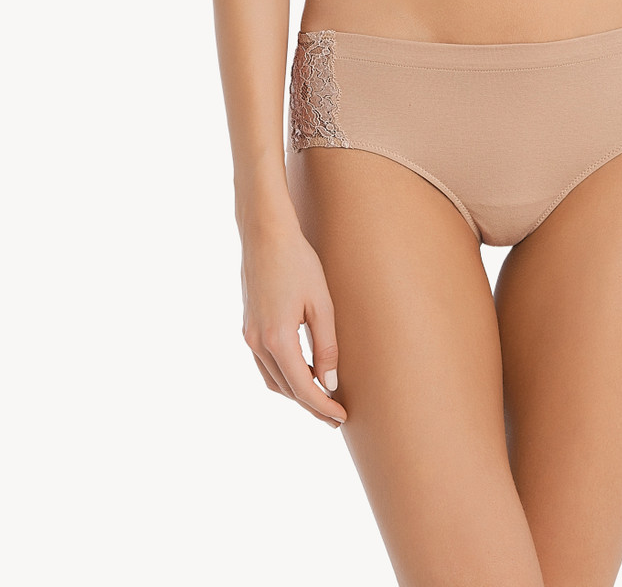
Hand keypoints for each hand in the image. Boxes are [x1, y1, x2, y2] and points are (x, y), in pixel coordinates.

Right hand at [240, 219, 347, 426]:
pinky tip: (302, 372)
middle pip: (286, 389)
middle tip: (335, 417)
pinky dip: (283, 375)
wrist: (265, 234)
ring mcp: (249, 335)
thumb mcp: (321, 304)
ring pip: (272, 380)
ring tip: (322, 397)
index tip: (341, 418)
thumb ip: (326, 346)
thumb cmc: (298, 262)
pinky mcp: (248, 326)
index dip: (322, 406)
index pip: (302, 387)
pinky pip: (265, 364)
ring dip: (296, 392)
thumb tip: (330, 383)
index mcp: (277, 338)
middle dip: (310, 405)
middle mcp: (257, 342)